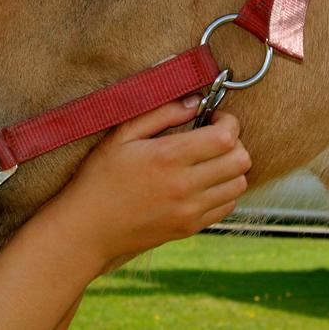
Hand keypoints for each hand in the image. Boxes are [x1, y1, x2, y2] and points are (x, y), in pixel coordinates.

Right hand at [53, 97, 250, 266]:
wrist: (88, 228)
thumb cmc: (100, 176)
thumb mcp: (122, 134)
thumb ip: (161, 113)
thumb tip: (195, 101)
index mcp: (169, 157)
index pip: (226, 137)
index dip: (228, 122)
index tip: (213, 117)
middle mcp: (185, 186)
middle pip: (240, 160)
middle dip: (234, 142)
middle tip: (213, 137)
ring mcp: (190, 211)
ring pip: (239, 184)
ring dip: (231, 167)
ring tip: (209, 160)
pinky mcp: (189, 228)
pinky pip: (227, 206)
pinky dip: (223, 190)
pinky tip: (202, 182)